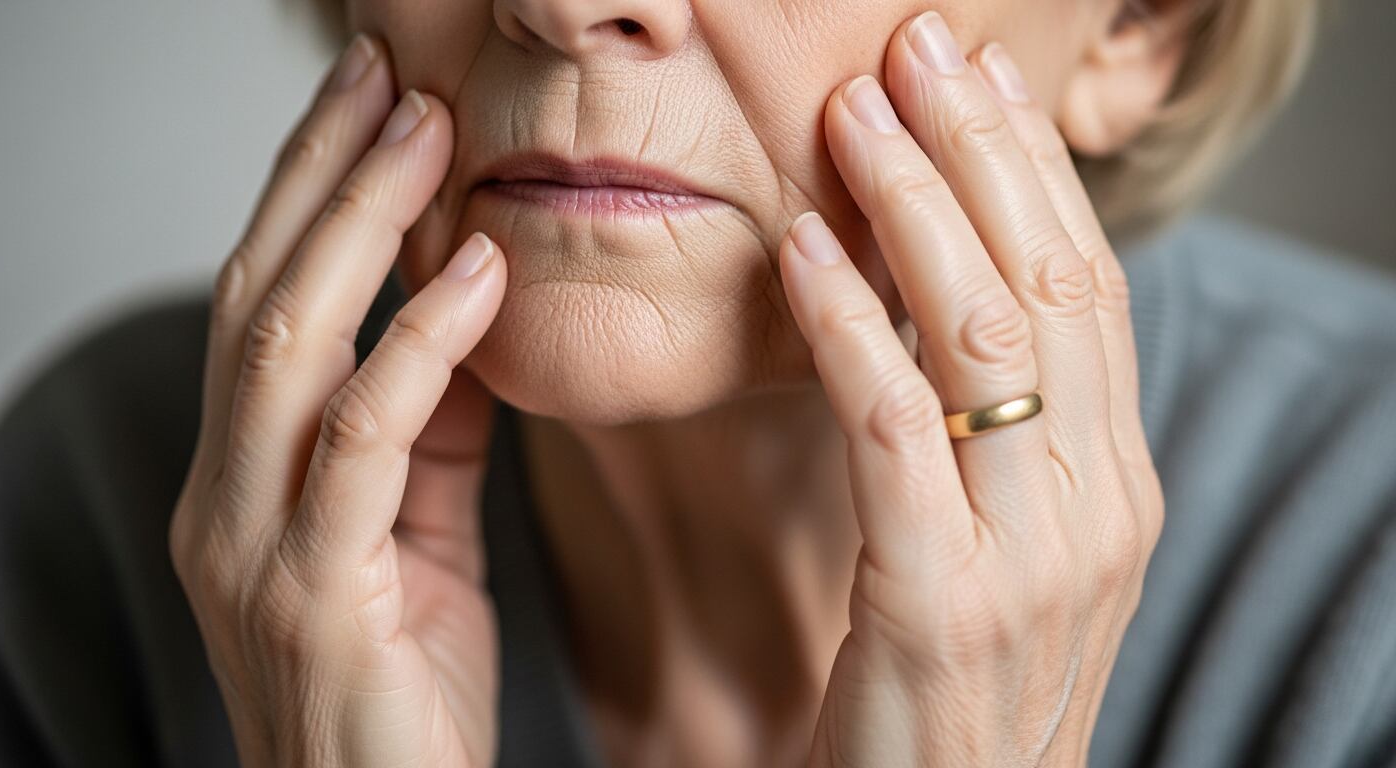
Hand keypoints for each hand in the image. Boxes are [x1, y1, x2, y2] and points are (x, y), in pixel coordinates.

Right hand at [168, 36, 506, 766]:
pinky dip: (418, 344)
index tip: (369, 107)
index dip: (309, 197)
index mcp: (244, 485)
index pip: (264, 306)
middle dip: (321, 175)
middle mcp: (226, 502)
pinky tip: (474, 272)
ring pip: (289, 346)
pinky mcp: (319, 595)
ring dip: (358, 225)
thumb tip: (457, 324)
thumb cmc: (405, 693)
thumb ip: (424, 434)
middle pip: (260, 297)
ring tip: (426, 133)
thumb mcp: (417, 539)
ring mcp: (256, 547)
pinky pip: (365, 441)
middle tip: (386, 77)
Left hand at [778, 13, 1163, 766]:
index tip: (982, 76)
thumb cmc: (955, 684)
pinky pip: (893, 426)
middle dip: (984, 152)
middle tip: (923, 47)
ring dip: (916, 206)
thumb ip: (994, 435)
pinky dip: (849, 323)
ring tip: (859, 112)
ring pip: (985, 334)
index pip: (1089, 288)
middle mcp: (1097, 505)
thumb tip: (933, 301)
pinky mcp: (939, 600)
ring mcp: (1033, 555)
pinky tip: (803, 247)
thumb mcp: (1002, 545)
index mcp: (1114, 483)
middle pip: (1052, 283)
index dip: (1035, 171)